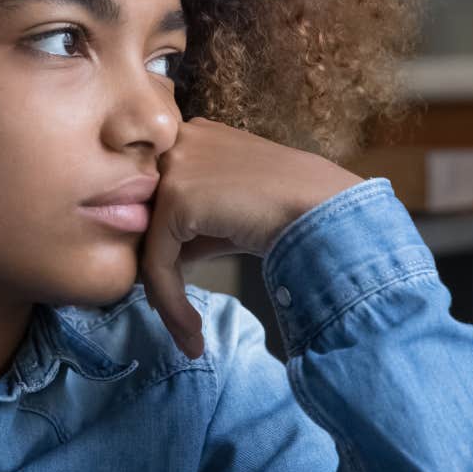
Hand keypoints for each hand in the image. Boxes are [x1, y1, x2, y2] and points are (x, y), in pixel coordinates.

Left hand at [139, 117, 363, 358]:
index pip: (158, 199)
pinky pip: (158, 262)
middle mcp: (178, 142)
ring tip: (189, 336)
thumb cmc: (291, 211)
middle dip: (160, 275)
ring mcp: (175, 167)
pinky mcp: (176, 197)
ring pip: (150, 245)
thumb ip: (192, 227)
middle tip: (179, 321)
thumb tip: (159, 264)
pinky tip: (192, 329)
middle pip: (147, 221)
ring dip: (167, 298)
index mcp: (193, 136)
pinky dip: (171, 301)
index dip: (162, 248)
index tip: (175, 293)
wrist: (325, 210)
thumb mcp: (231, 212)